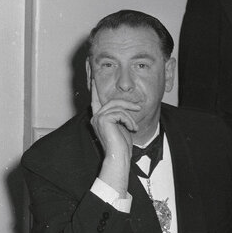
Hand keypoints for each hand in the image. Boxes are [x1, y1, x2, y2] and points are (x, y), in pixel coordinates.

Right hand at [89, 74, 137, 195]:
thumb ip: (120, 115)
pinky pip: (119, 112)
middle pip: (111, 100)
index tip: (92, 74)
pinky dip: (129, 120)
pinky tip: (132, 129)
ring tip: (135, 125)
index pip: (96, 98)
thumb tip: (128, 106)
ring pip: (116, 105)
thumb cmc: (122, 146)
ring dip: (130, 114)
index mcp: (98, 118)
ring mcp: (98, 118)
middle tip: (138, 107)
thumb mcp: (123, 126)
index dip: (94, 86)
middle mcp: (95, 117)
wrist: (119, 158)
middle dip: (126, 103)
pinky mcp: (103, 120)